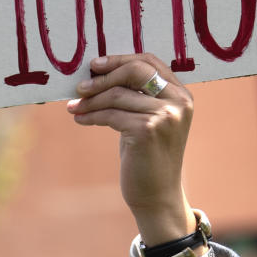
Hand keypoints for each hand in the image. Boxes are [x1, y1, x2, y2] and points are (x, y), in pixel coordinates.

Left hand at [67, 53, 194, 242]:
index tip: (95, 64)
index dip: (120, 59)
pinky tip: (80, 119)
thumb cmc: (148, 158)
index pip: (149, 61)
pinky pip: (111, 114)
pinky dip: (91, 115)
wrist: (157, 196)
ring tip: (74, 107)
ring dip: (91, 100)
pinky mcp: (147, 130)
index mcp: (181, 95)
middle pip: (135, 71)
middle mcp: (178, 102)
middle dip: (104, 76)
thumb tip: (99, 74)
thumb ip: (136, 97)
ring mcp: (165, 116)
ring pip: (118, 95)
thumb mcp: (148, 121)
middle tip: (80, 86)